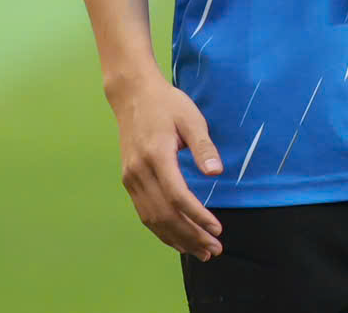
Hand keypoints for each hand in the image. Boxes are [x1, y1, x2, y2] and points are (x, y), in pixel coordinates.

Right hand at [108, 70, 223, 260]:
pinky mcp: (129, 181)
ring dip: (176, 238)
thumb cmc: (167, 104)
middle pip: (165, 214)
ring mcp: (131, 179)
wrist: (133, 96)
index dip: (197, 216)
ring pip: (152, 218)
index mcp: (156, 156)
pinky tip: (177, 239)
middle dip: (190, 235)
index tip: (217, 229)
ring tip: (200, 252)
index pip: (177, 196)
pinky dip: (161, 230)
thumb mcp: (191, 119)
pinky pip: (144, 213)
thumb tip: (216, 174)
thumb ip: (203, 147)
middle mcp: (139, 173)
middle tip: (214, 250)